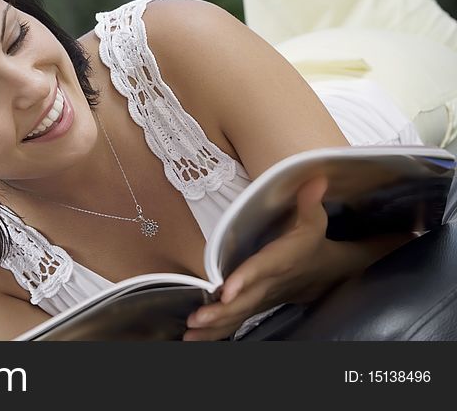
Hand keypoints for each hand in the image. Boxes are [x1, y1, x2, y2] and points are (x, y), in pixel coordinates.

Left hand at [183, 175, 345, 340]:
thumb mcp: (315, 222)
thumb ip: (310, 202)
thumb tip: (315, 177)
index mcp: (280, 261)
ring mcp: (261, 297)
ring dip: (214, 327)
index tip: (225, 291)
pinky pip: (235, 321)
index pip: (261, 270)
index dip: (245, 280)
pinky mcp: (254, 304)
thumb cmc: (314, 244)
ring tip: (190, 335)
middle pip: (243, 300)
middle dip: (220, 313)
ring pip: (237, 316)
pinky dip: (215, 332)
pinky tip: (193, 339)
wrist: (328, 274)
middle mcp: (269, 284)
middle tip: (196, 320)